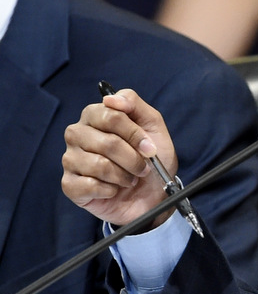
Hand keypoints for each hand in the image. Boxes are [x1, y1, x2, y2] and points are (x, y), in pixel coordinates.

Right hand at [61, 88, 177, 227]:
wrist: (151, 195)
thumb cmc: (150, 159)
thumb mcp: (153, 127)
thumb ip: (135, 104)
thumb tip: (112, 99)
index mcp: (95, 116)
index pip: (110, 115)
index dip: (134, 134)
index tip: (150, 148)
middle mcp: (77, 134)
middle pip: (107, 142)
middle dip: (133, 158)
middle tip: (143, 167)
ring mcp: (70, 159)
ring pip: (99, 165)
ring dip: (124, 176)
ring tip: (129, 179)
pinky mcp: (69, 184)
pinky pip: (90, 185)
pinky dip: (110, 190)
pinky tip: (113, 189)